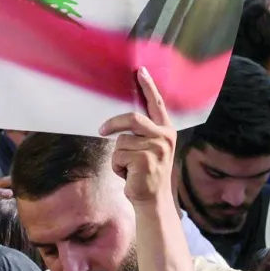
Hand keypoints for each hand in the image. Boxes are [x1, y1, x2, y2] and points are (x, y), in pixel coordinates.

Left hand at [99, 68, 175, 205]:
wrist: (153, 199)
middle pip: (132, 119)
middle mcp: (164, 136)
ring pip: (120, 142)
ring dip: (118, 157)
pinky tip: (128, 174)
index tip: (140, 71)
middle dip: (114, 124)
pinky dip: (117, 167)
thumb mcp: (152, 149)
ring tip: (129, 168)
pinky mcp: (143, 160)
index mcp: (167, 130)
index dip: (148, 86)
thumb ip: (145, 133)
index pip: (156, 103)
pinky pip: (117, 156)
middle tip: (102, 130)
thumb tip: (124, 121)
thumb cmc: (148, 173)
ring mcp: (155, 148)